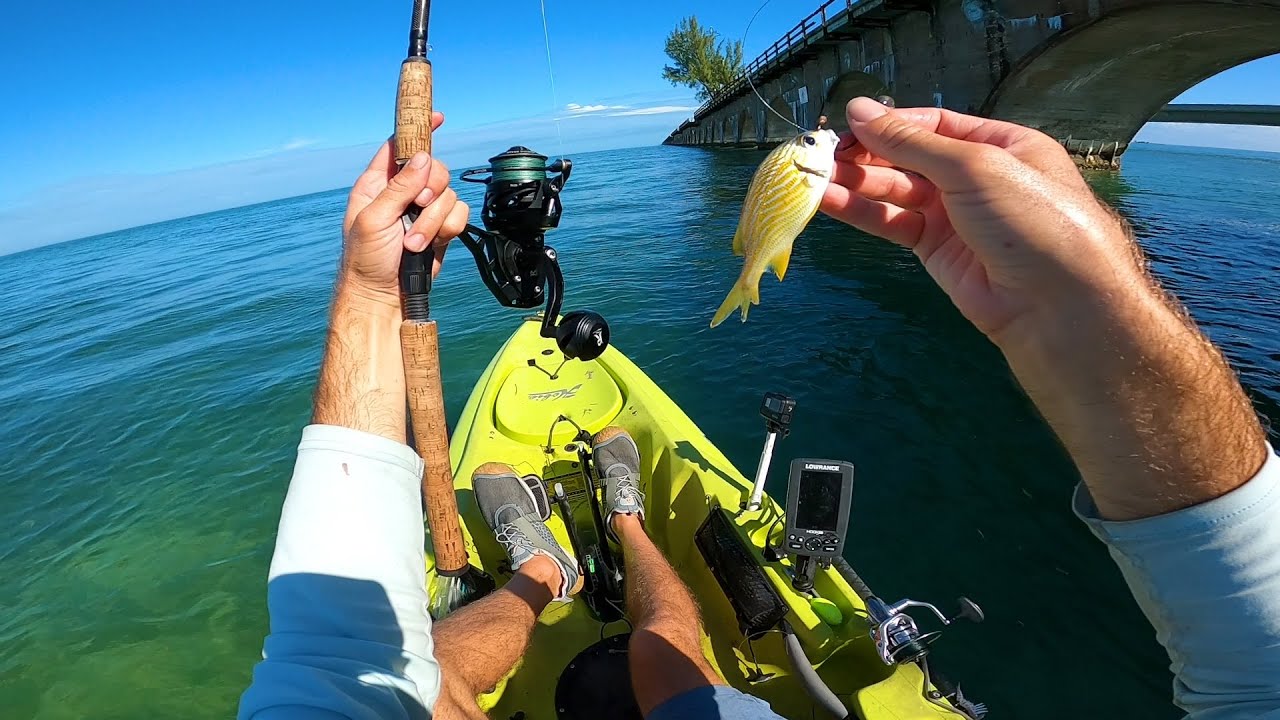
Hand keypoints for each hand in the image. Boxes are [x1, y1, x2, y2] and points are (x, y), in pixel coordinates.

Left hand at [340, 112, 469, 305]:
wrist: (384, 296)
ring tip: (414, 243)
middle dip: (431, 189)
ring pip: (449, 194)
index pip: (399, 147)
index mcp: (378, 183)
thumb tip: (423, 157)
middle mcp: (403, 192)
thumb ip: (399, 187)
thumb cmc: (366, 260)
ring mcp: (423, 210)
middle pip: (434, 168)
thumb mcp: (374, 219)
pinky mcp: (441, 228)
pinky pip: (459, 215)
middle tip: (418, 206)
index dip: (417, 131)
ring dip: (434, 221)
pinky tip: (431, 245)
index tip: (437, 117)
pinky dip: (448, 229)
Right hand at [823, 98, 1265, 520]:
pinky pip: (894, 224)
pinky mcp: (937, 253)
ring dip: (856, 183)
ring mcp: (956, 217)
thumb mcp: (974, 167)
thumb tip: (857, 110)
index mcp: (1002, 145)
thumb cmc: (1031, 220)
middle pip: (910, 157)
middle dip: (866, 155)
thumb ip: (911, 142)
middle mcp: (978, 177)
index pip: (934, 124)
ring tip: (811, 178)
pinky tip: (829, 203)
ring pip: (896, 191)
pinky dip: (862, 213)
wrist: (1058, 307)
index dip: (889, 124)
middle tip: (817, 155)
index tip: (844, 126)